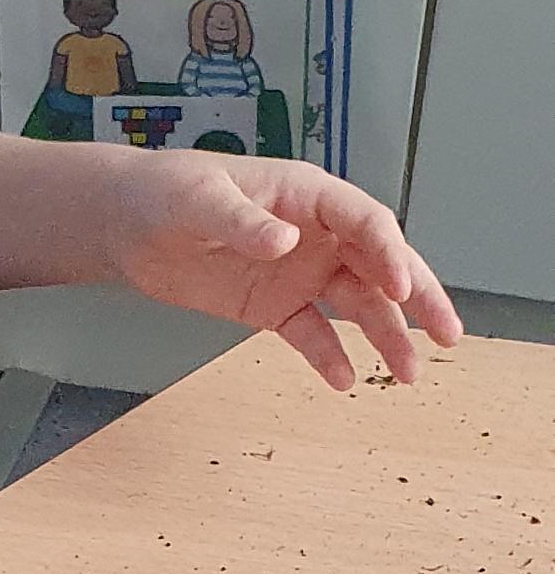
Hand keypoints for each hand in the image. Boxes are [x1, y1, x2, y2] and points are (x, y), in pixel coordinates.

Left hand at [98, 154, 462, 391]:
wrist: (125, 224)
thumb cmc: (163, 193)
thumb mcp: (197, 199)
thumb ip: (240, 219)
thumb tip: (282, 239)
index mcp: (306, 196)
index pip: (365, 222)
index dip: (390, 253)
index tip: (402, 287)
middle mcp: (313, 235)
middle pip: (380, 265)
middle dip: (418, 297)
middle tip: (448, 333)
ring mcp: (297, 272)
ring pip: (357, 304)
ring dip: (385, 336)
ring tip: (406, 374)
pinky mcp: (273, 306)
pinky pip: (312, 333)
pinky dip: (329, 356)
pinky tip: (343, 379)